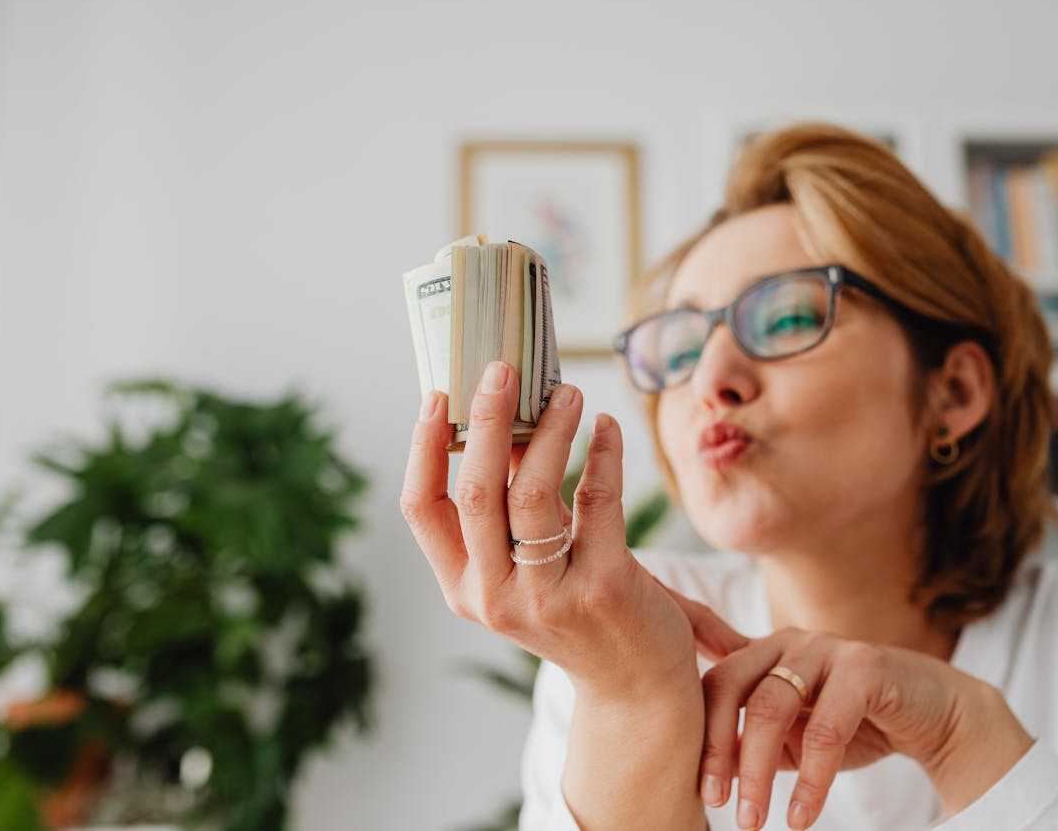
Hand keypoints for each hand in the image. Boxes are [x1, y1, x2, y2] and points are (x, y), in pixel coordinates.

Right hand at [400, 362, 697, 699]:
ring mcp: (547, 596)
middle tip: (502, 369)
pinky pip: (598, 500)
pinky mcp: (604, 588)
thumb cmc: (576, 611)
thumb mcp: (524, 570)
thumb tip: (505, 422)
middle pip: (474, 489)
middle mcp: (494, 596)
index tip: (438, 394)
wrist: (636, 688)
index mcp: (463, 587)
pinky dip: (603, 453)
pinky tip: (608, 428)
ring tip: (568, 392)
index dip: (423, 446)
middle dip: (485, 418)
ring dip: (549, 429)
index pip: (420, 508)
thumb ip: (508, 511)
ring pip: (532, 492)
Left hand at [661, 586, 1033, 829]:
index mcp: (765, 651)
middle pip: (734, 691)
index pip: (715, 685)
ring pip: (772, 708)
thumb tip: (711, 772)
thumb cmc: (857, 723)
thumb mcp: (796, 735)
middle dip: (720, 753)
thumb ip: (754, 742)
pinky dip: (811, 778)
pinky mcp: (865, 667)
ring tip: (754, 820)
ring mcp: (826, 648)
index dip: (702, 737)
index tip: (700, 792)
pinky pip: (826, 728)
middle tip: (718, 806)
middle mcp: (789, 642)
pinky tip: (801, 815)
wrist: (937, 715)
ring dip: (758, 771)